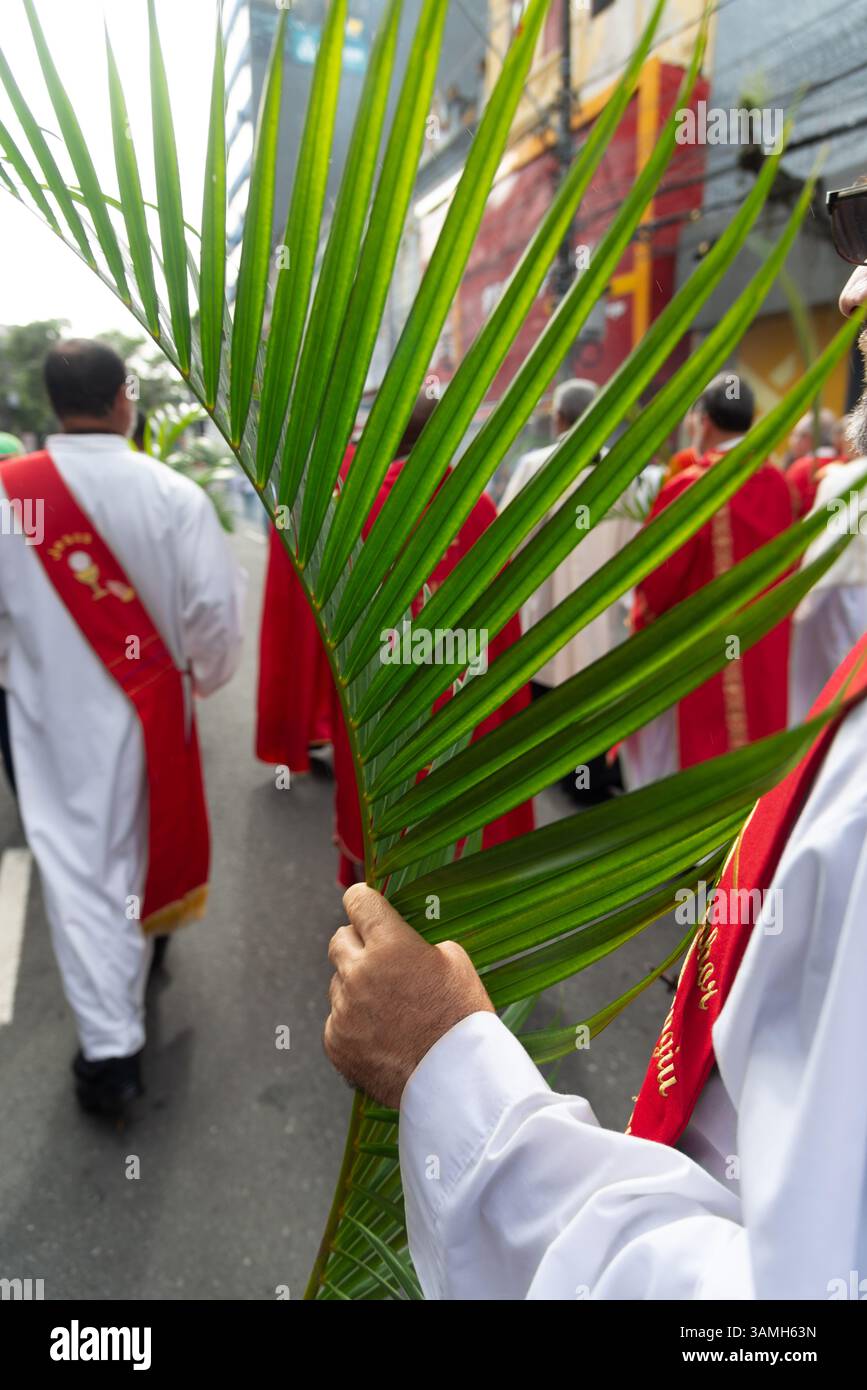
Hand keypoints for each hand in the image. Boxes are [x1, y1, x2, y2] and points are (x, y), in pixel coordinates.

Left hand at [324, 884, 493, 1108]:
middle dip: (355, 944)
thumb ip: (419, 944)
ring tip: (389, 1011)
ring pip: (338, 984)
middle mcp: (359, 973)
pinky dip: (353, 1024)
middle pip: (338, 941)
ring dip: (356, 988)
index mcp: (390, 945)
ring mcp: (344, 1010)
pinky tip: (381, 1036)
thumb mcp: (456, 962)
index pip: (359, 902)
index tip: (362, 903)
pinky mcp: (336, 1042)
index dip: (362, 901)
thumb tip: (401, 942)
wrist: (456, 1081)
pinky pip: (336, 1021)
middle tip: (377, 959)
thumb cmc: (462, 1019)